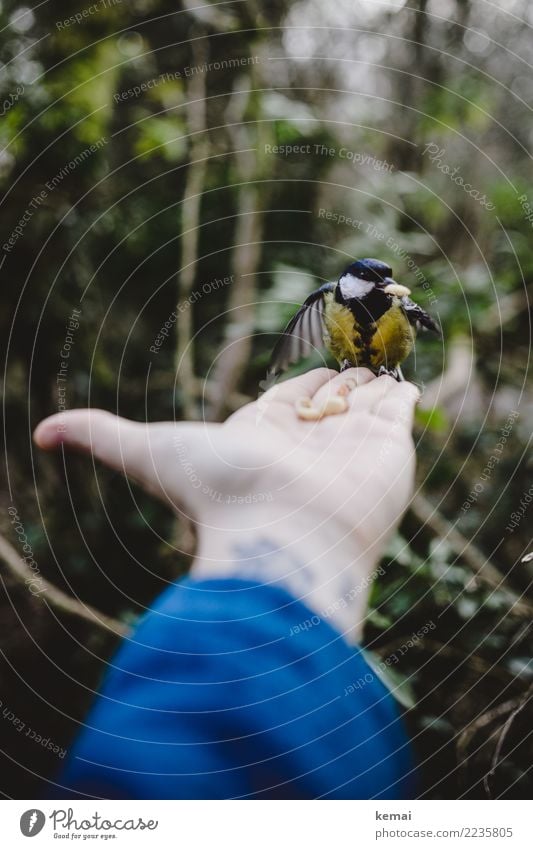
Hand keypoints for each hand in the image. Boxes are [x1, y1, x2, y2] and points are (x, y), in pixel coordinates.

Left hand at [34, 368, 418, 639]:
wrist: (284, 537)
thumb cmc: (219, 494)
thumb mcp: (149, 451)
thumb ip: (101, 434)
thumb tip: (39, 432)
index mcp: (265, 435)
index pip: (290, 399)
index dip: (302, 383)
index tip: (314, 368)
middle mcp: (310, 442)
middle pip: (331, 398)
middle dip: (341, 378)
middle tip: (355, 351)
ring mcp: (352, 445)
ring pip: (366, 400)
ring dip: (372, 379)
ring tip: (382, 355)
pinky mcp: (390, 446)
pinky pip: (400, 409)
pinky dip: (402, 393)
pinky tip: (402, 378)